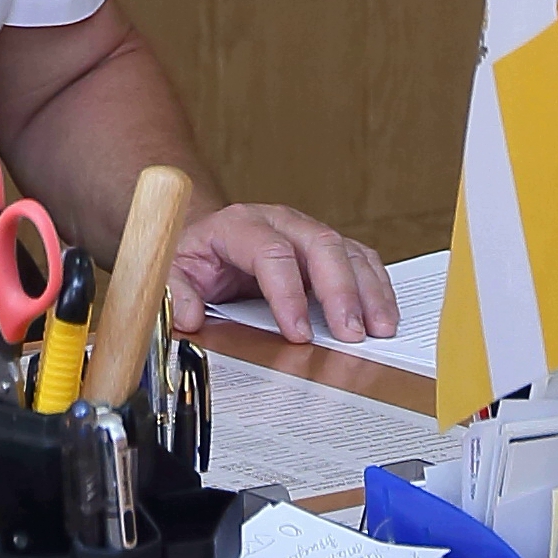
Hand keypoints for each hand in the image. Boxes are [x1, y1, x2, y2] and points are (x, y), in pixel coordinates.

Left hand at [167, 203, 398, 345]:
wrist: (209, 239)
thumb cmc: (195, 258)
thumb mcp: (173, 271)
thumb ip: (175, 293)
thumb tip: (188, 316)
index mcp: (239, 225)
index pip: (270, 253)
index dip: (287, 294)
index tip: (299, 334)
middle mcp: (279, 222)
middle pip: (320, 245)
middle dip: (340, 292)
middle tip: (351, 335)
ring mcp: (306, 232)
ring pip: (347, 250)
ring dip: (368, 290)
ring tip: (379, 330)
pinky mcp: (326, 248)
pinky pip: (359, 259)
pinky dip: (376, 286)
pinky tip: (384, 315)